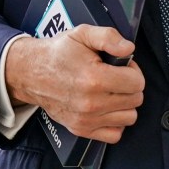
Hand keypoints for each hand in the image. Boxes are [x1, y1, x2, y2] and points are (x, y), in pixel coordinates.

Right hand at [5, 25, 144, 142]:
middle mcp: (91, 103)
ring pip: (129, 117)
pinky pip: (115, 135)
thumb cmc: (58, 53)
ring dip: (125, 104)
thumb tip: (129, 49)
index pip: (137, 82)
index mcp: (94, 78)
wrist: (31, 73)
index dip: (133, 70)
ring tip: (111, 91)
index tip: (123, 66)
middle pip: (135, 100)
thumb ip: (109, 37)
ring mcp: (86, 119)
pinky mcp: (81, 130)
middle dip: (130, 85)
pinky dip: (115, 122)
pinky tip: (107, 107)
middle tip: (116, 76)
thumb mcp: (82, 33)